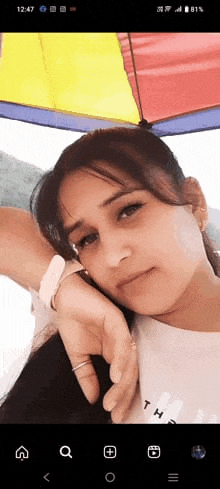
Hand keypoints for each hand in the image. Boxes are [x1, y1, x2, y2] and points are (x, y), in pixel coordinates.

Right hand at [54, 272, 137, 423]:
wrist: (64, 297)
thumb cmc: (72, 321)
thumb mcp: (77, 356)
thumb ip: (86, 375)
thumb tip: (92, 398)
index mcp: (114, 351)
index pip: (123, 377)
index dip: (121, 397)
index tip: (114, 415)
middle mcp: (121, 343)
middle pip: (130, 372)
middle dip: (123, 395)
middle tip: (115, 412)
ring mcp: (121, 331)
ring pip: (129, 360)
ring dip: (122, 382)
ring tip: (113, 399)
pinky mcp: (116, 320)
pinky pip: (123, 342)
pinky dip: (121, 360)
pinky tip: (115, 375)